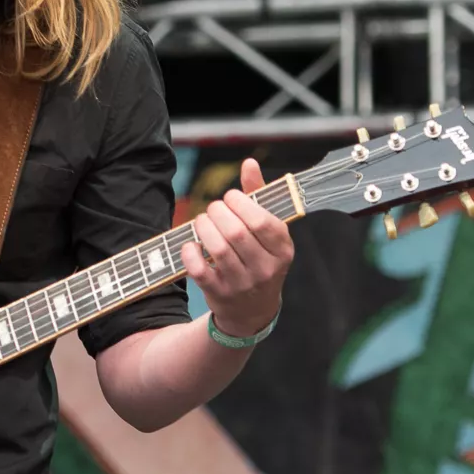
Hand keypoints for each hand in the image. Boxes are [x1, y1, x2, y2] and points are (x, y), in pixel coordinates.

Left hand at [182, 157, 292, 338]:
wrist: (252, 311)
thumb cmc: (259, 258)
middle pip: (237, 232)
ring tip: (202, 221)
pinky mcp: (218, 294)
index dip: (240, 203)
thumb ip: (259, 196)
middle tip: (213, 209)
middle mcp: (265, 269)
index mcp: (282, 250)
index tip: (230, 198)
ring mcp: (242, 284)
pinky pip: (199, 270)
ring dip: (203, 227)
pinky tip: (192, 243)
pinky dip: (190, 252)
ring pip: (218, 248)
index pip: (261, 221)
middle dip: (218, 212)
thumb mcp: (267, 232)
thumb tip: (249, 162)